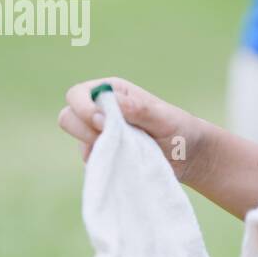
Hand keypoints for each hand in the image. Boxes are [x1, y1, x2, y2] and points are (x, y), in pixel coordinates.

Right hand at [57, 77, 202, 180]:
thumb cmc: (180, 129)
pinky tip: (126, 163)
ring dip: (96, 148)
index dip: (83, 108)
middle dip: (84, 130)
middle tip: (113, 139)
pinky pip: (90, 161)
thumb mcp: (164, 118)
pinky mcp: (105, 155)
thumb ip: (138, 109)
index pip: (77, 94)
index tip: (103, 123)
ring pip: (77, 141)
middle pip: (68, 117)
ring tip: (127, 151)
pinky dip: (104, 164)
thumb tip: (109, 102)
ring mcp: (100, 135)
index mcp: (112, 92)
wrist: (190, 157)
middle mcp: (101, 111)